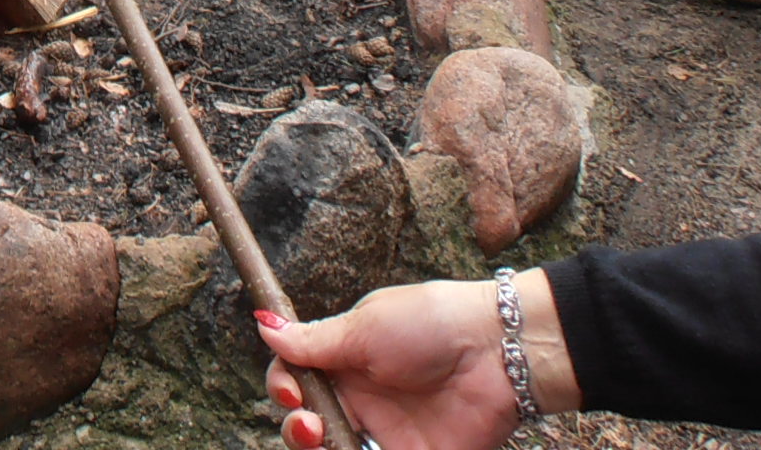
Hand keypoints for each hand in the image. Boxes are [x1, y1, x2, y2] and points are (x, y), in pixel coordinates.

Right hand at [261, 274, 570, 449]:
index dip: (283, 388)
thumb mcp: (365, 328)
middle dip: (295, 429)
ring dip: (317, 447)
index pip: (296, 379)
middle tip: (308, 424)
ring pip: (336, 449)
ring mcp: (386, 433)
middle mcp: (360, 399)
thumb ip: (315, 341)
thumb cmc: (431, 323)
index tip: (289, 392)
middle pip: (308, 424)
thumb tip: (264, 327)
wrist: (497, 352)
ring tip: (325, 441)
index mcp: (344, 359)